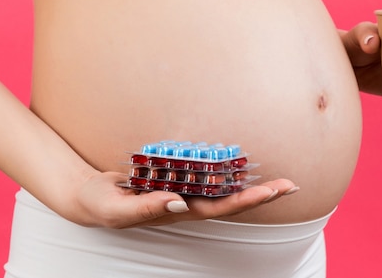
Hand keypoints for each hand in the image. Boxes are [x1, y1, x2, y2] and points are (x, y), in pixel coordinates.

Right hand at [65, 171, 297, 227]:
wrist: (90, 198)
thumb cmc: (101, 205)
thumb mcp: (118, 209)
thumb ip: (146, 208)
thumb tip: (178, 202)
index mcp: (176, 213)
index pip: (218, 209)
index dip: (245, 200)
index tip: (270, 192)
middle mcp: (186, 204)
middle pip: (231, 201)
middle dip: (262, 195)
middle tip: (292, 185)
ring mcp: (184, 192)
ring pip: (224, 191)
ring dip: (253, 186)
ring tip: (282, 181)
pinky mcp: (177, 179)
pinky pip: (209, 178)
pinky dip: (230, 174)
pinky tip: (246, 168)